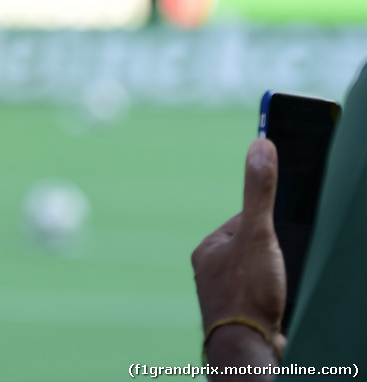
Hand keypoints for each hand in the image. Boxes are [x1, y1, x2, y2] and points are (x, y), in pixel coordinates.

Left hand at [191, 138, 285, 358]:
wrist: (248, 348)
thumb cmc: (248, 290)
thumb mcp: (258, 233)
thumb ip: (259, 192)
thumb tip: (260, 144)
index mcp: (208, 249)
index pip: (244, 223)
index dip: (268, 225)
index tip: (284, 234)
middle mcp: (212, 272)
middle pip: (254, 250)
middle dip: (274, 255)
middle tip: (284, 267)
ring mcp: (226, 296)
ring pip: (260, 276)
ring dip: (276, 279)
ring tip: (283, 287)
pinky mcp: (243, 317)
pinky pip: (265, 298)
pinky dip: (277, 298)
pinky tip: (282, 304)